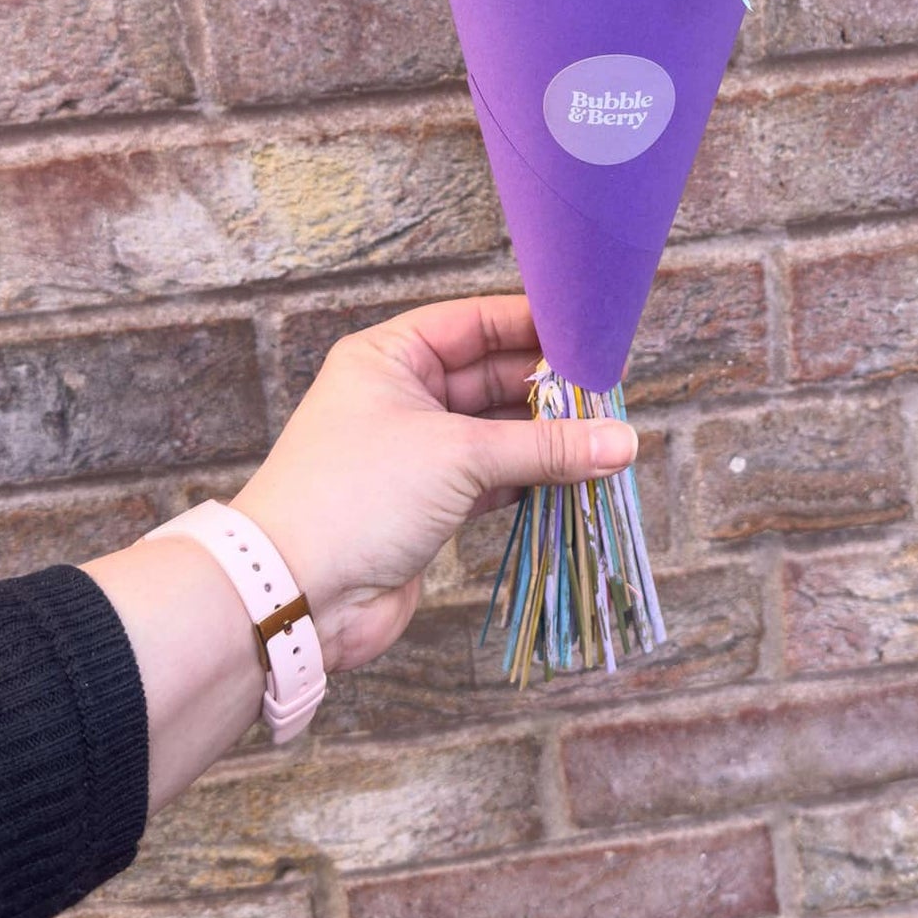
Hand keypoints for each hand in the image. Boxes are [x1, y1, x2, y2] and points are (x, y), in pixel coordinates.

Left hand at [230, 295, 636, 671]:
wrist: (294, 595)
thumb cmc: (356, 496)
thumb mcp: (458, 455)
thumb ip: (544, 447)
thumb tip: (623, 441)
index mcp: (390, 357)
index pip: (474, 323)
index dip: (532, 326)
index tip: (592, 334)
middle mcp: (402, 397)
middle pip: (491, 377)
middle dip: (549, 389)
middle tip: (611, 394)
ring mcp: (416, 453)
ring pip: (497, 432)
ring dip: (547, 439)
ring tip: (608, 437)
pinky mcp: (430, 505)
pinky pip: (494, 479)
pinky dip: (532, 479)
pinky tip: (577, 478)